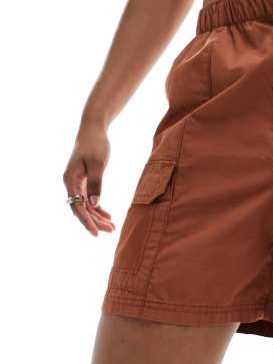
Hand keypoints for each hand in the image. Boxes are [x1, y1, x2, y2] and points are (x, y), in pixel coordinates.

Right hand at [62, 121, 114, 235]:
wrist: (93, 129)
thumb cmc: (95, 144)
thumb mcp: (98, 164)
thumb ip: (96, 184)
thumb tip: (95, 204)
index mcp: (70, 180)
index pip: (77, 207)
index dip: (86, 221)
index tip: (96, 233)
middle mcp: (71, 183)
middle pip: (81, 208)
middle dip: (95, 221)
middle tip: (110, 231)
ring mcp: (76, 182)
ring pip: (86, 204)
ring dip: (97, 216)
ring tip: (111, 227)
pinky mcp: (83, 180)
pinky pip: (89, 198)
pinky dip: (98, 207)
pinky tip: (107, 215)